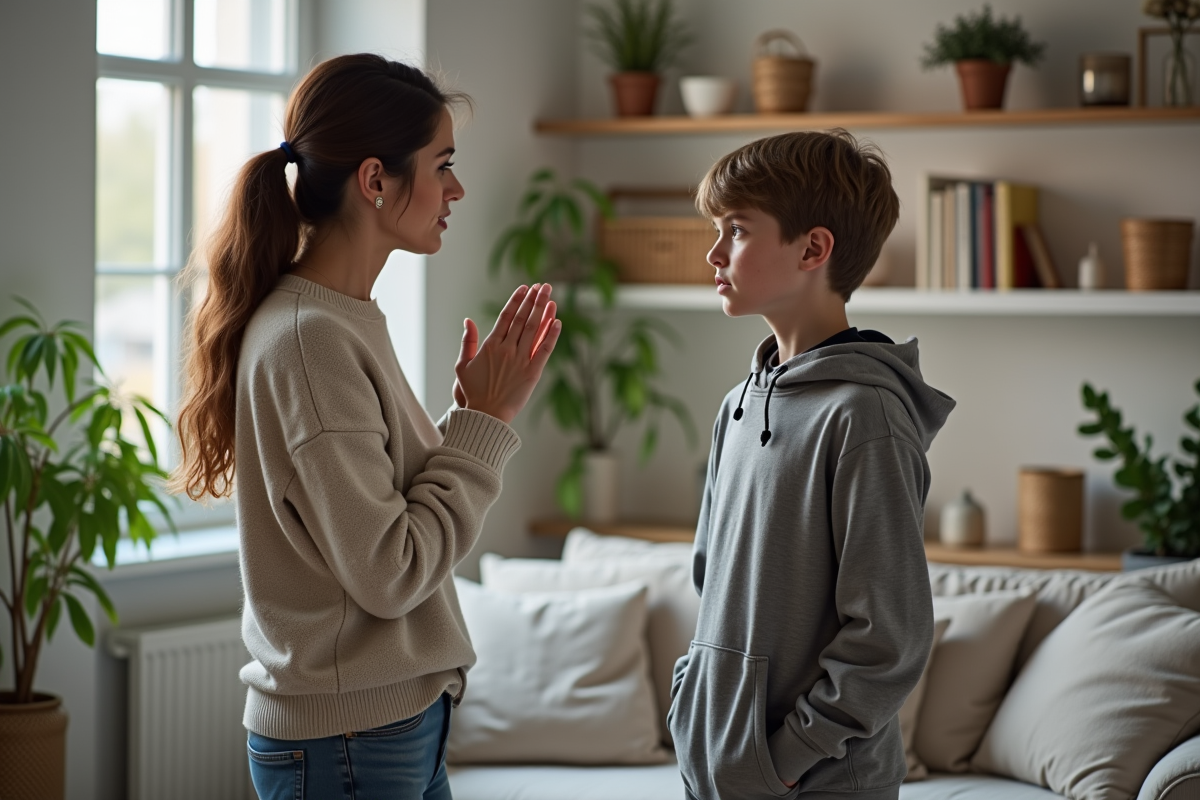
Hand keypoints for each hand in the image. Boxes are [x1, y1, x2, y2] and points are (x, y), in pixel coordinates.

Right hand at [453, 283, 560, 424]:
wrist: (485, 415)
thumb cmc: (472, 392)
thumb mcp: (462, 366)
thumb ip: (467, 342)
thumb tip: (468, 320)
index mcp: (490, 345)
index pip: (506, 316)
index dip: (517, 300)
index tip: (525, 288)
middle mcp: (507, 349)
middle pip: (523, 318)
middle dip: (533, 300)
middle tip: (542, 286)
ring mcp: (520, 360)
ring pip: (534, 329)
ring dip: (543, 310)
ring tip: (549, 295)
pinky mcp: (532, 373)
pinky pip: (544, 350)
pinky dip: (552, 335)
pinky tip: (558, 321)